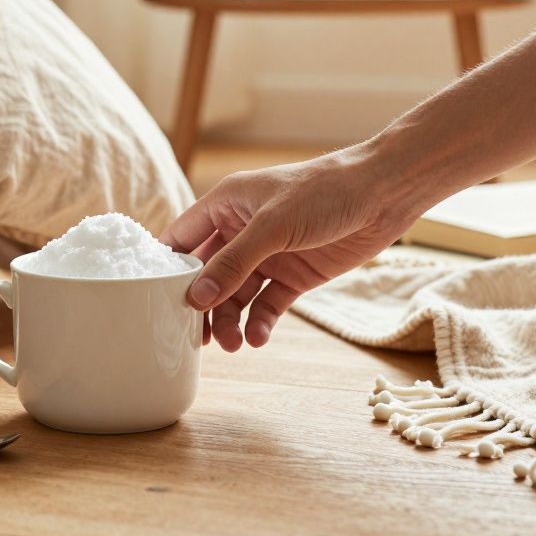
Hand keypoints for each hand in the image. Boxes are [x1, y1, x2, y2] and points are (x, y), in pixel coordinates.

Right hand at [161, 146, 419, 350]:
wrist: (383, 195)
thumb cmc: (324, 191)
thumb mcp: (272, 226)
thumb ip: (233, 262)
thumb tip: (195, 298)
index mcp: (225, 205)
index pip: (181, 239)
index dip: (165, 269)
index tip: (151, 301)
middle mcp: (240, 231)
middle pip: (206, 275)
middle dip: (201, 306)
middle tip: (196, 338)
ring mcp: (267, 255)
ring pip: (235, 295)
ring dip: (230, 320)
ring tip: (234, 344)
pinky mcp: (293, 276)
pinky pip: (266, 304)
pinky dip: (259, 322)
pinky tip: (258, 338)